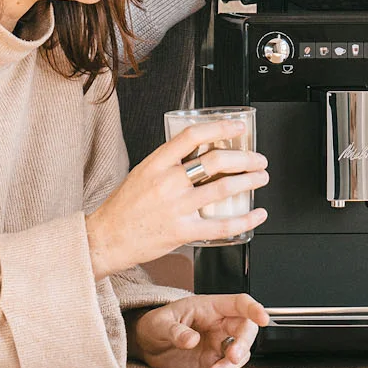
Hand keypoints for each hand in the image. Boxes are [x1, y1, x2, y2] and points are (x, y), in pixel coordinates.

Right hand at [86, 120, 269, 278]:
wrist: (107, 238)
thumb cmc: (124, 207)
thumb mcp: (143, 173)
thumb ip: (169, 162)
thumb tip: (200, 151)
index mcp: (156, 163)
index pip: (193, 136)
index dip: (220, 128)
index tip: (238, 128)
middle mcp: (167, 182)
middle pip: (215, 161)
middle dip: (245, 158)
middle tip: (258, 160)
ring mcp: (176, 207)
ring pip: (223, 188)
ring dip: (249, 181)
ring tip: (260, 178)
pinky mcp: (183, 231)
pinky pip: (221, 225)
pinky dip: (245, 219)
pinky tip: (256, 214)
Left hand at [135, 294, 271, 367]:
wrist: (148, 346)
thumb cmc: (156, 324)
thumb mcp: (160, 323)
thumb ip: (176, 330)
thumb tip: (191, 339)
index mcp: (211, 308)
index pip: (239, 303)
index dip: (254, 309)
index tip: (263, 318)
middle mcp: (220, 327)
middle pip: (246, 331)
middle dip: (243, 344)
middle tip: (232, 357)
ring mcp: (218, 347)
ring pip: (239, 355)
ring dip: (230, 366)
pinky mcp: (213, 364)